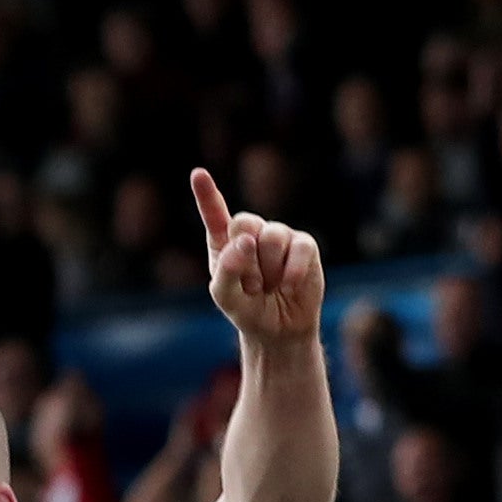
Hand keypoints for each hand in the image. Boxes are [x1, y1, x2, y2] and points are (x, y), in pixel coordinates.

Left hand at [192, 170, 324, 351]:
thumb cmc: (247, 309)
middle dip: (246, 258)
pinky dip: (291, 273)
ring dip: (267, 270)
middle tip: (250, 284)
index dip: (207, 194)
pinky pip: (298, 249)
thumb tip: (244, 241)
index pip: (215, 215)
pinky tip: (287, 287)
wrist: (278, 327)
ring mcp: (278, 236)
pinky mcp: (304, 244)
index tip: (198, 174)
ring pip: (271, 237)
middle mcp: (251, 233)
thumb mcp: (226, 298)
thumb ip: (227, 271)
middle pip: (244, 222)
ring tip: (268, 287)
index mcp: (224, 243)